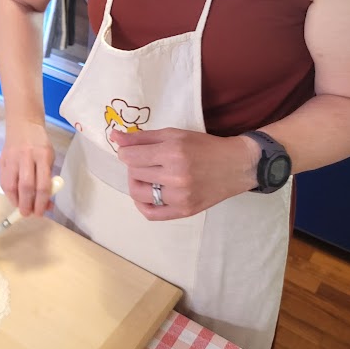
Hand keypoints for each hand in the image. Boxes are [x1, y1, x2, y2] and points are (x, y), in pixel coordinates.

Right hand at [0, 121, 55, 216]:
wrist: (23, 124)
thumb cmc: (40, 143)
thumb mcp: (49, 157)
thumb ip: (48, 179)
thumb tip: (46, 203)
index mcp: (43, 156)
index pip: (42, 184)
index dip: (41, 202)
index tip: (41, 212)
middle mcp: (26, 157)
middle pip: (26, 186)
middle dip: (27, 204)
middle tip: (29, 214)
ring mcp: (12, 158)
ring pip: (11, 185)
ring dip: (16, 201)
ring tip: (21, 209)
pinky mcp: (2, 160)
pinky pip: (3, 181)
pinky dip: (8, 193)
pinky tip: (14, 198)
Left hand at [112, 128, 258, 220]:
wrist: (235, 166)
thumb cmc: (204, 146)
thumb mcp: (174, 134)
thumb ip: (142, 137)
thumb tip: (114, 137)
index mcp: (172, 152)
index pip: (130, 157)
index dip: (126, 152)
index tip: (132, 151)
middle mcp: (175, 176)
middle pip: (134, 173)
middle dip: (134, 165)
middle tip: (145, 161)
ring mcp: (180, 197)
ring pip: (138, 193)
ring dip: (136, 183)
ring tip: (146, 177)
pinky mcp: (184, 211)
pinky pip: (151, 214)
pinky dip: (142, 204)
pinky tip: (148, 194)